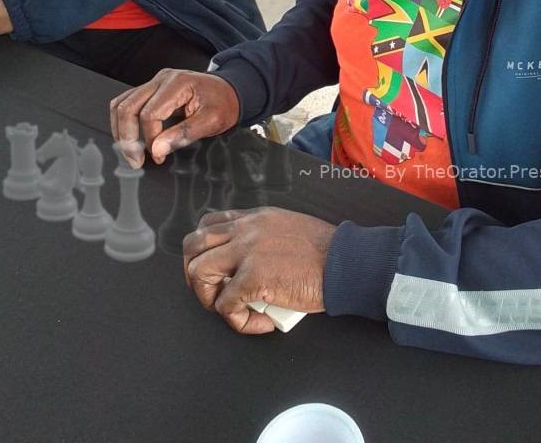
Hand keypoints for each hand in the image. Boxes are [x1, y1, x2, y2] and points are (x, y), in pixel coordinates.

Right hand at [109, 69, 239, 167]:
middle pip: (128, 106)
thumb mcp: (211, 121)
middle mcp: (162, 79)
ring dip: (121, 130)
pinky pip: (127, 102)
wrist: (230, 92)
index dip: (150, 139)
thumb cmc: (223, 103)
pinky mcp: (152, 89)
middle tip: (135, 161)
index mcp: (178, 83)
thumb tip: (157, 149)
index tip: (158, 156)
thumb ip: (183, 134)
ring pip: (121, 103)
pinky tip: (130, 137)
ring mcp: (155, 82)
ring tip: (130, 152)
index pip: (150, 114)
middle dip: (127, 137)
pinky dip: (124, 121)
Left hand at [183, 207, 335, 334]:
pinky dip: (239, 321)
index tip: (217, 270)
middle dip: (195, 274)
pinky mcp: (253, 278)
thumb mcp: (288, 228)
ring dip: (209, 298)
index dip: (204, 250)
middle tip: (214, 293)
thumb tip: (251, 263)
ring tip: (232, 309)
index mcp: (254, 218)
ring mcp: (247, 252)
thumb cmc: (327, 252)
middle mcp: (245, 230)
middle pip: (193, 245)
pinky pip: (226, 305)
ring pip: (198, 273)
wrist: (346, 262)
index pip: (209, 224)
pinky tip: (261, 322)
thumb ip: (264, 238)